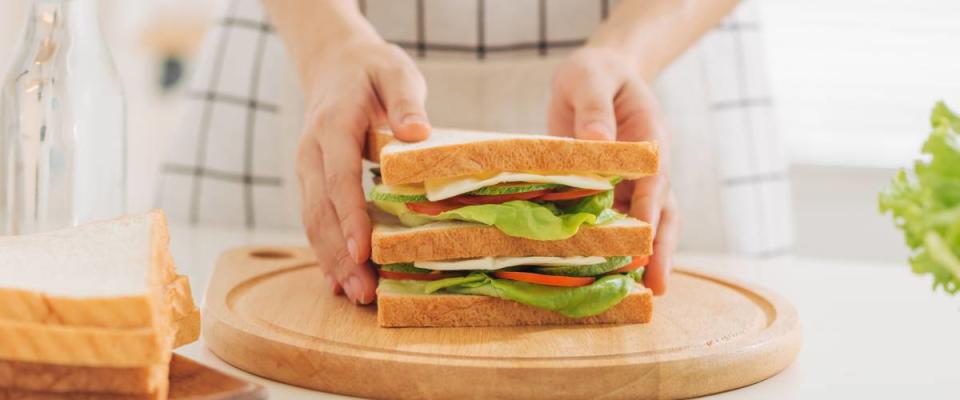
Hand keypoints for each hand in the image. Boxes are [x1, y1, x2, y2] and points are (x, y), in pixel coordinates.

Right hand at [296, 40, 430, 303]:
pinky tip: (340, 282)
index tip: (364, 252)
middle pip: (320, 210)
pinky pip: (315, 221)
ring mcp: (307, 170)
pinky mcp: (312, 183)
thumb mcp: (395, 72)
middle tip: (365, 292)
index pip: (339, 178)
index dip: (351, 217)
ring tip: (357, 296)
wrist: (335, 64)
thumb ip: (405, 100)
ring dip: (332, 262)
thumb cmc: (372, 71)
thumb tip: (417, 133)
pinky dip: (326, 253)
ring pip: (313, 222)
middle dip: (340, 255)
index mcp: (332, 125)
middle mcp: (311, 153)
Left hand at [548, 47, 677, 294]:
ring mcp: (630, 183)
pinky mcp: (608, 193)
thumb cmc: (594, 74)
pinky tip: (603, 276)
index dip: (650, 207)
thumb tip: (598, 142)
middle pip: (662, 213)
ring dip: (642, 258)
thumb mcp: (591, 79)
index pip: (655, 178)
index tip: (645, 234)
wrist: (593, 76)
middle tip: (656, 285)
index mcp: (650, 138)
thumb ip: (595, 108)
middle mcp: (647, 168)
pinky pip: (613, 223)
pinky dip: (613, 248)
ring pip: (642, 226)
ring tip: (637, 295)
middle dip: (660, 249)